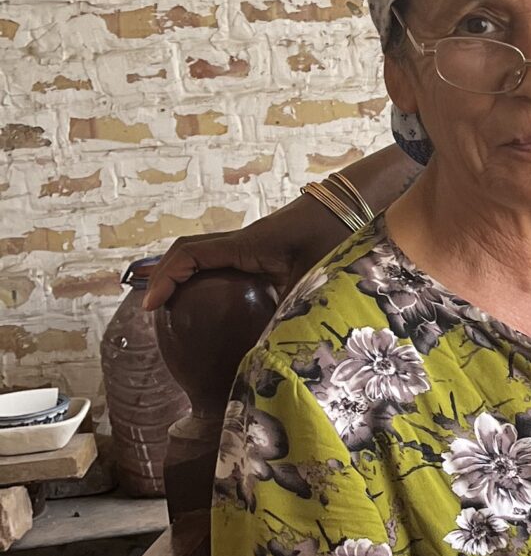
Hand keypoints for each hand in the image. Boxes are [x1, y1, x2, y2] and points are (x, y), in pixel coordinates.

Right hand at [143, 191, 342, 315]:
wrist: (353, 204)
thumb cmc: (337, 235)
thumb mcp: (314, 277)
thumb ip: (295, 309)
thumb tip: (276, 351)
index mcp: (247, 245)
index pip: (191, 255)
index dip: (166, 278)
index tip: (152, 306)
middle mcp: (242, 242)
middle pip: (187, 252)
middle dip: (164, 277)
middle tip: (153, 311)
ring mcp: (250, 244)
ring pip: (202, 255)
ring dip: (182, 275)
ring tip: (169, 308)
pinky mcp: (261, 250)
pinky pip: (222, 260)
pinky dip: (205, 276)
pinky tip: (209, 303)